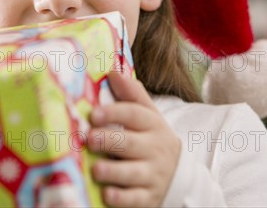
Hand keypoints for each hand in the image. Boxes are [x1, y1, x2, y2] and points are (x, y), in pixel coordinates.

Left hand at [87, 71, 180, 206]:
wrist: (176, 176)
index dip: (115, 112)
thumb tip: (113, 71)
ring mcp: (153, 175)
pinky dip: (121, 198)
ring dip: (112, 171)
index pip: (136, 114)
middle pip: (131, 143)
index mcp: (153, 125)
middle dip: (110, 140)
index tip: (94, 113)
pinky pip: (135, 199)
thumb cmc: (150, 140)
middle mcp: (155, 149)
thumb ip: (132, 95)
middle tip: (90, 138)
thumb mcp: (148, 116)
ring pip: (132, 173)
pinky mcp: (149, 198)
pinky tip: (107, 194)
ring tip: (95, 169)